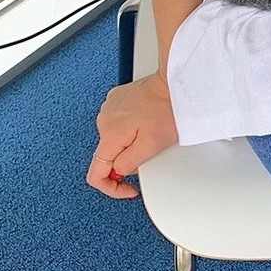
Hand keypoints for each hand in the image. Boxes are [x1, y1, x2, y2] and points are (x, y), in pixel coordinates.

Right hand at [86, 73, 178, 198]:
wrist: (175, 82)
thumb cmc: (168, 108)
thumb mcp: (152, 146)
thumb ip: (129, 164)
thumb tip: (119, 171)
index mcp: (109, 134)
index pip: (96, 174)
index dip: (112, 188)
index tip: (128, 189)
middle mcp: (103, 119)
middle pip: (107, 155)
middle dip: (127, 160)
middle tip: (150, 149)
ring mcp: (109, 107)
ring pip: (114, 139)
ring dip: (130, 142)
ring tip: (151, 130)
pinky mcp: (117, 99)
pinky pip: (119, 123)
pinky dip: (131, 127)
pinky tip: (147, 119)